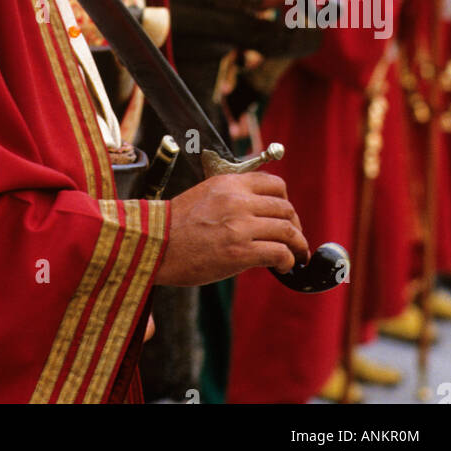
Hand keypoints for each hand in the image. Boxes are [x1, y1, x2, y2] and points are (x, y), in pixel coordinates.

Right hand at [155, 171, 308, 287]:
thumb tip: (260, 214)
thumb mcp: (206, 195)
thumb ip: (233, 198)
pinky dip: (287, 261)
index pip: (275, 184)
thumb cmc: (176, 226)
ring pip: (287, 230)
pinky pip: (279, 252)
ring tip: (295, 256)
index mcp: (229, 182)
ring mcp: (239, 225)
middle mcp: (237, 199)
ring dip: (297, 245)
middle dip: (296, 227)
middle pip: (285, 208)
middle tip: (295, 241)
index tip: (287, 217)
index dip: (286, 202)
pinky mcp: (240, 251)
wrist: (153, 245)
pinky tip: (283, 268)